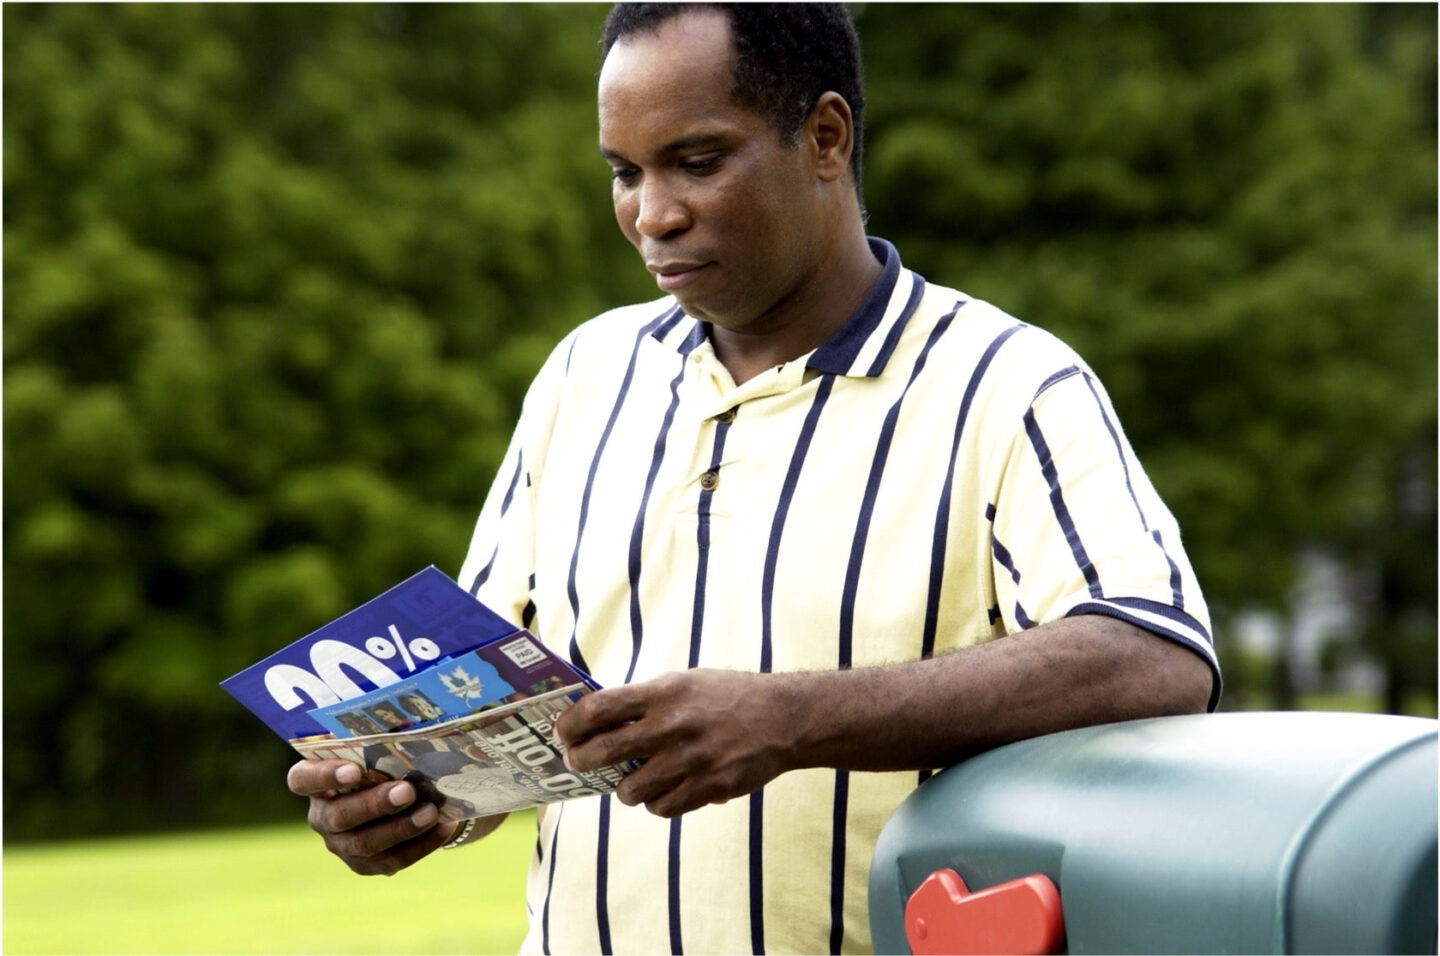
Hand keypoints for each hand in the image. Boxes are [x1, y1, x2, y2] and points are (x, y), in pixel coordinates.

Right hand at [287, 757, 458, 874]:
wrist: (397, 797)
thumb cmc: (381, 762)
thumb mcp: (374, 748)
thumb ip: (379, 742)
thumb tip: (406, 727)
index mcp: (313, 782)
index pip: (303, 779)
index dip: (325, 776)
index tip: (354, 770)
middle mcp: (322, 817)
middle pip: (340, 816)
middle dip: (376, 804)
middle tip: (407, 791)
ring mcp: (341, 845)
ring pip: (366, 844)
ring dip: (402, 828)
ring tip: (430, 812)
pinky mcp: (365, 864)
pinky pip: (391, 861)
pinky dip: (421, 844)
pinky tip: (444, 826)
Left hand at [554, 669, 796, 817]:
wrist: (783, 718)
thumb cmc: (727, 696)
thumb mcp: (685, 683)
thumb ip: (645, 700)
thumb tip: (595, 718)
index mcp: (664, 692)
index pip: (599, 708)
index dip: (571, 723)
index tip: (562, 733)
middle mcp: (674, 725)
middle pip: (605, 750)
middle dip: (581, 760)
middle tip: (577, 761)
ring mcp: (692, 759)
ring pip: (631, 789)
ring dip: (624, 788)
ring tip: (630, 782)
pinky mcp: (709, 787)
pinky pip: (662, 808)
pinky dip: (655, 803)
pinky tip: (662, 792)